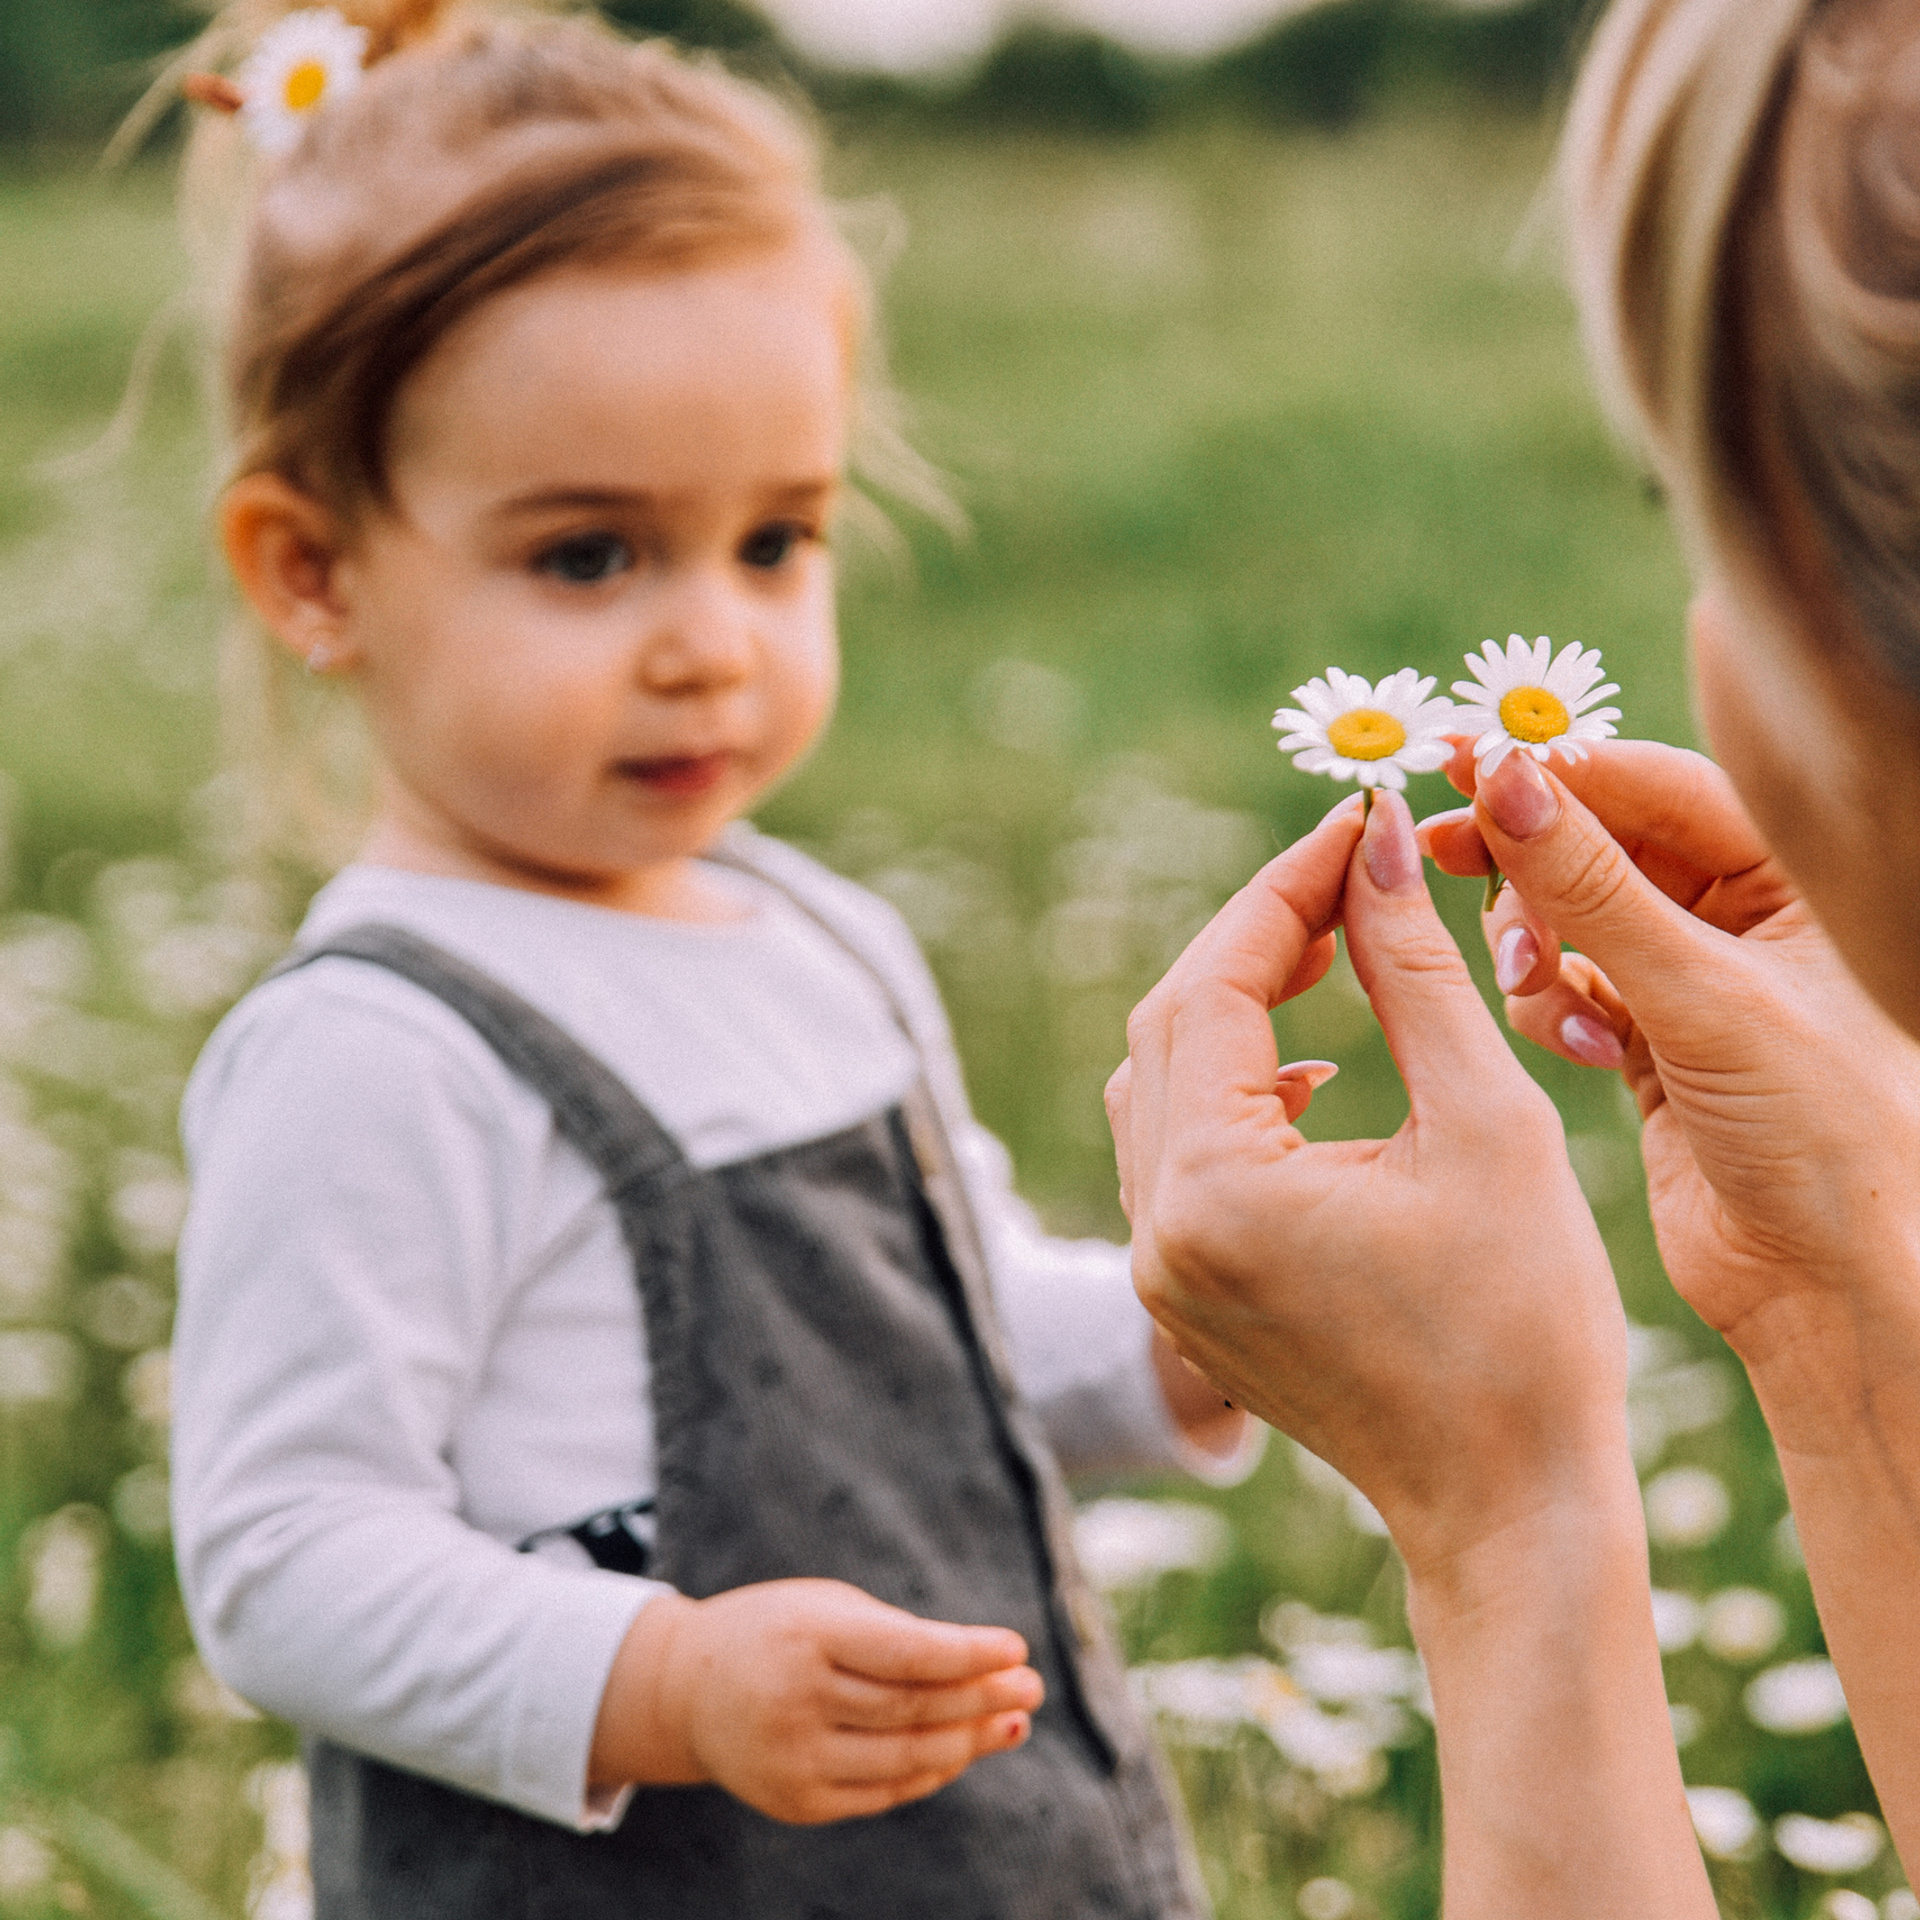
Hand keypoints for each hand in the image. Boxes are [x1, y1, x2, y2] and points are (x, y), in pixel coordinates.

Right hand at [591, 1579, 1041, 1823]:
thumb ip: (896, 1637)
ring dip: (969, 1741)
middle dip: (982, 1698)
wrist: (687, 1689)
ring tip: (1013, 1722)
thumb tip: (986, 1670)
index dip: (969, 1654)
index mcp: (807, 1636)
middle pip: (914, 1709)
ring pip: (905, 1758)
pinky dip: (930, 1773)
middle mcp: (796, 1700)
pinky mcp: (796, 1802)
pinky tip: (963, 1750)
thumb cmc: (779, 1632)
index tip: (1017, 1647)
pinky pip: (882, 1792)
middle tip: (1031, 1687)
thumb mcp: (827, 1608)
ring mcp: (793, 1759)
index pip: (907, 1654)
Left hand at [1106, 792, 1628, 1583]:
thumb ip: (1411, 973)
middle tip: (1346, 877)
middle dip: (1253, 937)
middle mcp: (1154, 1229)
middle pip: (1169, 1025)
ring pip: (1159, 1083)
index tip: (1352, 827)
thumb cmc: (1524, 1327)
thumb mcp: (1484, 1127)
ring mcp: (1156, 1267)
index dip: (1280, 891)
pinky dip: (1229, 1087)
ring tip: (1330, 951)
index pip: (1213, 986)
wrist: (1507, 1507)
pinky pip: (1172, 1152)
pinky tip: (1308, 1074)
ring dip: (1234, 1006)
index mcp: (1214, 1189)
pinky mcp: (1180, 1290)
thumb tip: (1374, 847)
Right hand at [1420, 736, 1919, 1385]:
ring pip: (1569, 915)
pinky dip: (1548, 1007)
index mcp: (1794, 880)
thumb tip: (1505, 780)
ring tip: (1535, 986)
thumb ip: (1593, 886)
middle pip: (1601, 843)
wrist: (1823, 1287)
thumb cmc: (1816, 1136)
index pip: (1657, 786)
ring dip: (1534, 945)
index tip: (1463, 763)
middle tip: (1438, 850)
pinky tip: (1579, 1050)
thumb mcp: (1700, 995)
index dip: (1559, 772)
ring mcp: (1689, 977)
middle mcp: (1743, 916)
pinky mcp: (1645, 1037)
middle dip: (1525, 858)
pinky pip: (1563, 986)